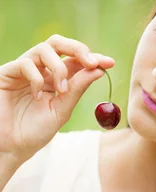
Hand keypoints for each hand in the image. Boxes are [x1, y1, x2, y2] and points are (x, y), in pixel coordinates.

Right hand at [0, 34, 114, 161]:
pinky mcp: (7, 73)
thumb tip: (98, 70)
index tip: (109, 63)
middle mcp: (40, 70)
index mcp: (55, 79)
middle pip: (59, 44)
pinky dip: (37, 78)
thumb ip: (77, 89)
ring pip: (45, 48)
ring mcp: (23, 70)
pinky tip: (38, 97)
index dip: (92, 58)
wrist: (11, 147)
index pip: (75, 60)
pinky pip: (26, 63)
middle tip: (92, 63)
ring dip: (59, 67)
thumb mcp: (62, 110)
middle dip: (78, 49)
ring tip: (62, 90)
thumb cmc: (34, 132)